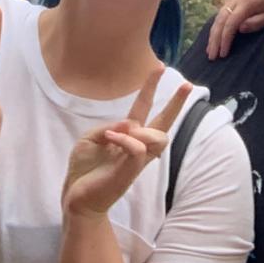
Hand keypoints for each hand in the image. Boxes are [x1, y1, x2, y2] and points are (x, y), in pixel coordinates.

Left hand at [61, 69, 192, 217]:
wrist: (76, 196)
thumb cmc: (84, 168)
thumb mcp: (90, 138)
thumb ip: (110, 126)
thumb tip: (131, 124)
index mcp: (127, 135)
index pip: (144, 108)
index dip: (150, 87)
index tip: (159, 66)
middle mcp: (136, 146)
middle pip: (164, 123)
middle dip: (176, 103)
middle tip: (187, 85)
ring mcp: (136, 160)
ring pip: (158, 137)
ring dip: (142, 129)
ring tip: (123, 133)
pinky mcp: (131, 171)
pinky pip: (139, 149)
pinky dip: (126, 139)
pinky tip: (112, 138)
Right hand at [206, 0, 263, 58]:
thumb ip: (257, 22)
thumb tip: (239, 29)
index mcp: (246, 3)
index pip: (230, 24)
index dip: (225, 40)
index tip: (222, 54)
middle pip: (220, 20)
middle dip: (214, 39)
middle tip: (211, 56)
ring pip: (219, 16)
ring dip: (213, 33)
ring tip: (210, 49)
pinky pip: (223, 12)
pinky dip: (218, 25)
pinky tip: (216, 34)